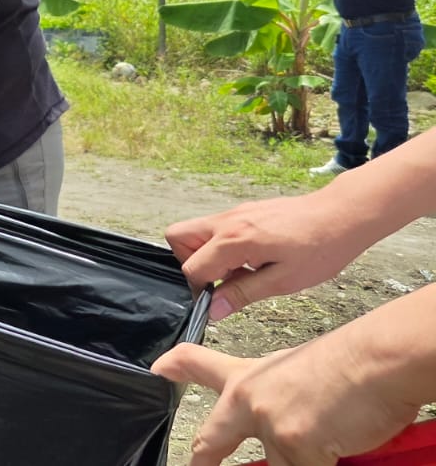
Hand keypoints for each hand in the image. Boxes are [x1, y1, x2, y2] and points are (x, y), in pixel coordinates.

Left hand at [152, 339, 418, 465]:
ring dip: (297, 460)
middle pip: (210, 440)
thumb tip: (282, 418)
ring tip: (321, 439)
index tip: (158, 370)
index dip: (175, 367)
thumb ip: (275, 392)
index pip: (199, 364)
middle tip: (200, 465)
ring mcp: (269, 425)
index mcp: (248, 377)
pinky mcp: (296, 447)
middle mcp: (249, 400)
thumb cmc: (350, 363)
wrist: (376, 361)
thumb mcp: (296, 367)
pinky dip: (322, 465)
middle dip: (203, 460)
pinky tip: (334, 451)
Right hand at [164, 191, 376, 320]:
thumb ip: (242, 294)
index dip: (200, 290)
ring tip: (240, 270)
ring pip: (195, 230)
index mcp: (234, 240)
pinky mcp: (245, 211)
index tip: (217, 301)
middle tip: (218, 280)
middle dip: (189, 262)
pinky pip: (217, 227)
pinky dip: (223, 245)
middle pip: (178, 237)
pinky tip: (253, 259)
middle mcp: (227, 221)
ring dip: (207, 254)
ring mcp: (235, 212)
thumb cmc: (321, 247)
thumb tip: (213, 309)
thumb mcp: (283, 281)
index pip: (192, 267)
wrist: (343, 215)